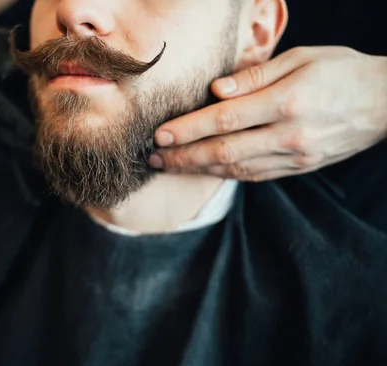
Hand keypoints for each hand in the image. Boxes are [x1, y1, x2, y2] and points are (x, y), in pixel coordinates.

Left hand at [149, 47, 386, 181]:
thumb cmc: (342, 71)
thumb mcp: (302, 58)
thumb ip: (255, 76)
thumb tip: (215, 92)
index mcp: (288, 102)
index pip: (225, 119)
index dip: (189, 129)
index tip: (161, 134)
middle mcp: (289, 135)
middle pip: (224, 151)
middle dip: (184, 156)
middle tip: (154, 157)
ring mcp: (295, 156)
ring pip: (236, 169)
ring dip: (199, 170)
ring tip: (170, 166)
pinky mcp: (299, 168)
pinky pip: (255, 175)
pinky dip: (226, 175)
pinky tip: (205, 171)